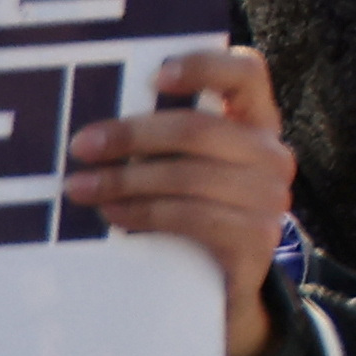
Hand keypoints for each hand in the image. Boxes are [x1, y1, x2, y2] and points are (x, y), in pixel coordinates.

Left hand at [64, 45, 293, 355]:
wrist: (222, 289)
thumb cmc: (191, 213)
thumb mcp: (188, 168)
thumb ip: (166, 140)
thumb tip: (94, 122)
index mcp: (256, 121)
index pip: (246, 73)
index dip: (205, 66)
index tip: (155, 76)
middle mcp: (272, 153)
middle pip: (200, 128)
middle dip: (133, 135)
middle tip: (82, 146)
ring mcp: (271, 197)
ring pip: (190, 175)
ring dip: (127, 181)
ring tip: (82, 188)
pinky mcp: (257, 239)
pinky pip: (194, 217)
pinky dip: (147, 214)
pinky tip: (115, 215)